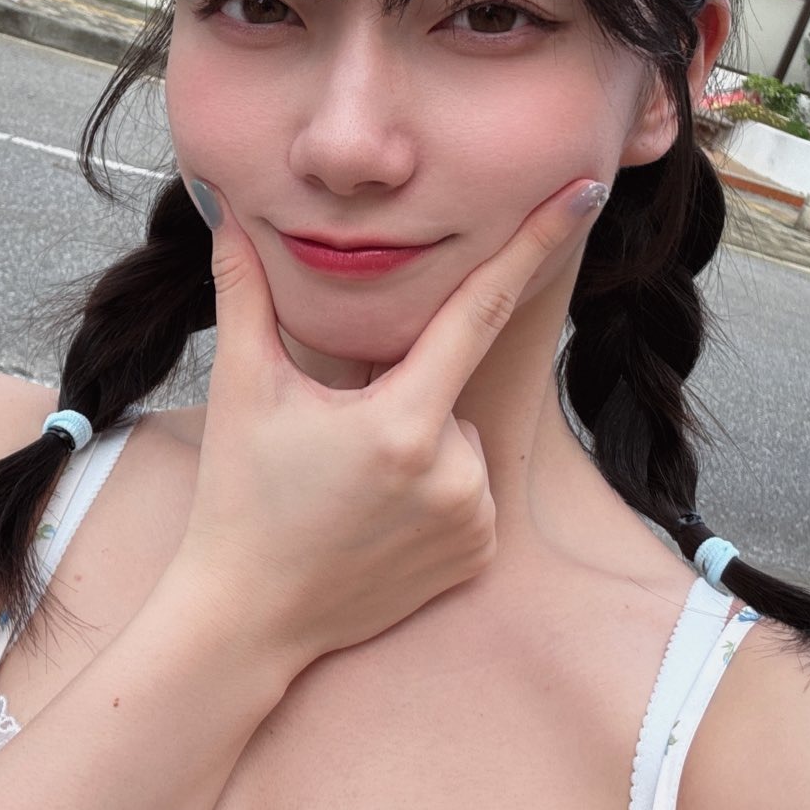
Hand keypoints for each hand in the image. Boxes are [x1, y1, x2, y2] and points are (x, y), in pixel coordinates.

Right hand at [169, 175, 609, 671]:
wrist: (248, 616)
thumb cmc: (241, 497)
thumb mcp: (241, 388)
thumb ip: (245, 291)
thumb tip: (227, 211)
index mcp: (400, 421)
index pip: (479, 311)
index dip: (532, 245)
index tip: (582, 193)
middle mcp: (452, 472)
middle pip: (446, 389)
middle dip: (402, 396)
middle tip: (335, 446)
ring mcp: (472, 520)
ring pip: (460, 440)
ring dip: (419, 447)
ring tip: (353, 492)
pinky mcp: (479, 557)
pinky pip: (471, 492)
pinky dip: (435, 494)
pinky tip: (380, 522)